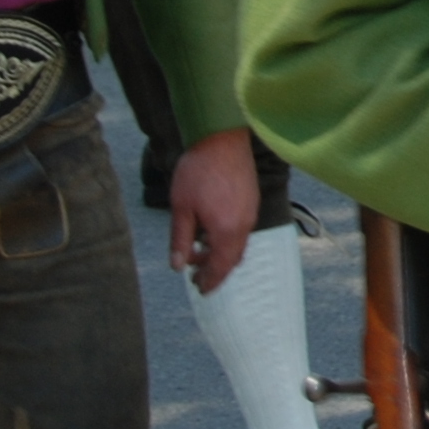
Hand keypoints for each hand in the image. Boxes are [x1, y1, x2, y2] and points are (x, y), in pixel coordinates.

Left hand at [165, 129, 260, 291]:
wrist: (222, 138)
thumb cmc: (198, 170)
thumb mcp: (181, 208)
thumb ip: (180, 240)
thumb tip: (177, 266)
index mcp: (226, 230)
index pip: (220, 268)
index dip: (210, 281)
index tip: (199, 289)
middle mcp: (244, 226)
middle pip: (232, 259)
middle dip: (215, 270)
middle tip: (195, 274)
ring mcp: (251, 213)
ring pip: (238, 245)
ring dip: (220, 254)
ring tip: (199, 250)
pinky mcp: (252, 201)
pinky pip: (242, 230)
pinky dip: (228, 239)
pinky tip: (212, 230)